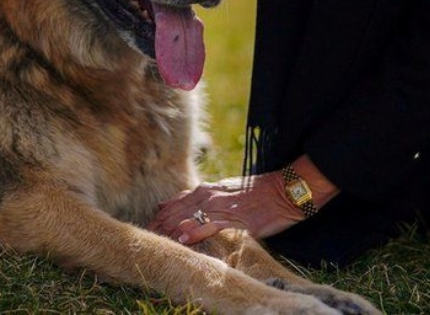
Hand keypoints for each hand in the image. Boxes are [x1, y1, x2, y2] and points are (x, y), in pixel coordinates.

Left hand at [147, 173, 303, 245]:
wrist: (283, 191)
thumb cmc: (257, 192)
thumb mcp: (226, 189)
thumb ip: (204, 197)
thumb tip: (182, 202)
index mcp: (208, 190)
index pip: (176, 202)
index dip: (161, 215)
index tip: (150, 225)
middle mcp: (210, 196)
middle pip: (177, 211)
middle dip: (160, 224)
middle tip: (146, 236)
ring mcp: (221, 208)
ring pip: (188, 218)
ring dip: (171, 229)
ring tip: (157, 239)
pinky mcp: (235, 220)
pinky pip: (210, 226)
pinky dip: (195, 232)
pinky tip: (183, 239)